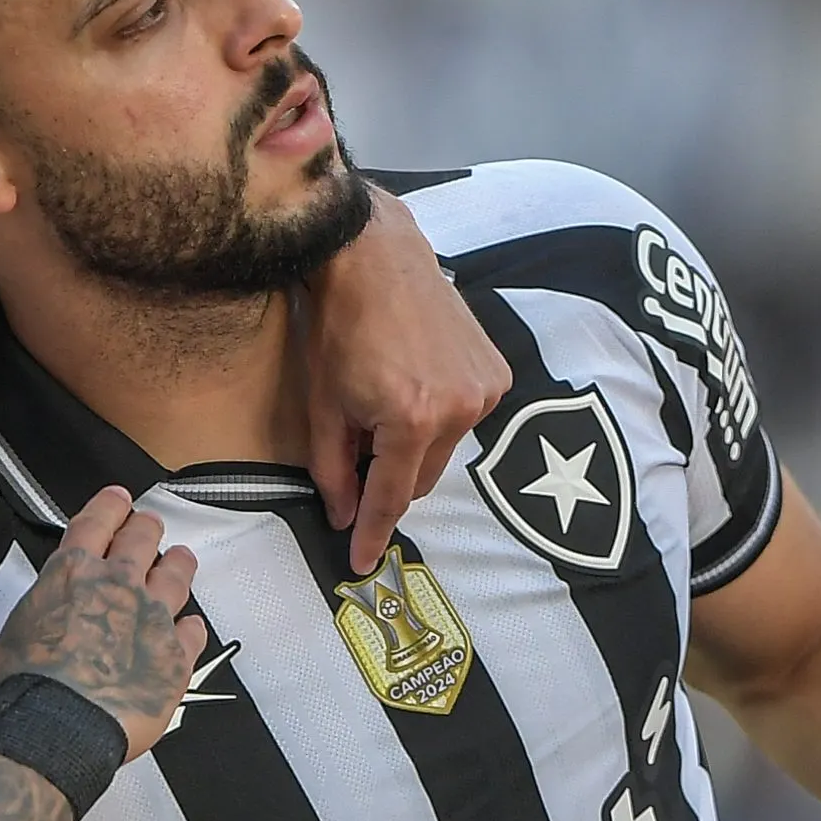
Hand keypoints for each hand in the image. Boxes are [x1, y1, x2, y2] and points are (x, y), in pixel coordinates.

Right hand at [0, 487, 208, 760]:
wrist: (59, 726)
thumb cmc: (28, 683)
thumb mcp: (18, 627)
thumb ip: (48, 603)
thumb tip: (58, 606)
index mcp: (73, 573)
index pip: (97, 521)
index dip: (110, 505)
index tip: (119, 498)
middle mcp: (118, 584)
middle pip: (142, 538)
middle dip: (146, 528)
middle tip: (149, 528)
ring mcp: (153, 616)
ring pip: (176, 574)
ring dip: (178, 562)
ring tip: (182, 558)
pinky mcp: (176, 654)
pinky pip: (192, 630)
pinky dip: (189, 627)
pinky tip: (189, 627)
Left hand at [302, 190, 510, 573]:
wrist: (376, 258)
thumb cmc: (340, 328)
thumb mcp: (323, 406)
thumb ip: (334, 471)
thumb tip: (346, 516)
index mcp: (412, 420)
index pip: (393, 497)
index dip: (373, 533)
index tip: (362, 562)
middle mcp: (459, 410)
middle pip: (421, 477)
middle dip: (389, 475)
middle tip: (359, 446)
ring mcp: (484, 390)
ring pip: (444, 450)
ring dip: (415, 444)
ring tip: (386, 400)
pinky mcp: (497, 372)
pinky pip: (464, 419)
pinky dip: (439, 416)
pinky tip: (415, 381)